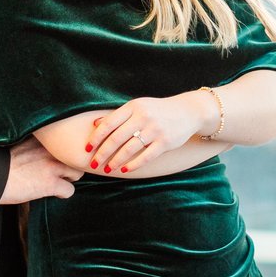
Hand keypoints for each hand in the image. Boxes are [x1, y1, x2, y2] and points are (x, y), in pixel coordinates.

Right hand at [0, 136, 81, 203]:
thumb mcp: (19, 145)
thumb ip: (34, 145)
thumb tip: (41, 152)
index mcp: (42, 139)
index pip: (66, 140)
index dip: (64, 151)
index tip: (60, 156)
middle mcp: (50, 149)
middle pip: (75, 155)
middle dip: (70, 164)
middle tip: (61, 171)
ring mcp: (51, 166)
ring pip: (78, 172)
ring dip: (70, 178)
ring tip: (59, 181)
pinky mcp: (50, 184)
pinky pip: (70, 190)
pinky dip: (62, 193)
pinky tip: (53, 192)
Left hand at [86, 92, 214, 173]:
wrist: (188, 111)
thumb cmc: (158, 110)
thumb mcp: (138, 107)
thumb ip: (118, 116)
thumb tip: (95, 124)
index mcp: (134, 107)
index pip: (109, 123)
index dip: (96, 137)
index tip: (87, 148)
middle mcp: (143, 117)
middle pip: (116, 138)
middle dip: (102, 153)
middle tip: (93, 164)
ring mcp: (155, 130)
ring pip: (129, 148)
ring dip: (116, 161)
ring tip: (108, 169)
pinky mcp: (165, 142)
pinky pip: (145, 156)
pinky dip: (133, 164)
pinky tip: (124, 169)